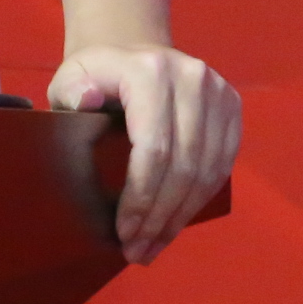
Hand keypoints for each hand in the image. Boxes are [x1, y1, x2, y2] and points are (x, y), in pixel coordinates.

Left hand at [47, 42, 240, 263]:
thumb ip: (70, 91)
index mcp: (150, 71)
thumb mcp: (70, 78)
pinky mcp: (232, 107)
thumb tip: (86, 100)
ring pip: (207, 171)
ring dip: (180, 217)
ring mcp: (218, 91)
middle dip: (160, 217)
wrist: (133, 52)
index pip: (153, 148)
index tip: (123, 233)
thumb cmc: (95, 77)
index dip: (141, 198)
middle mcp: (192, 78)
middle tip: (137, 251)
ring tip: (153, 246)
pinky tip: (176, 223)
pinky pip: (222, 165)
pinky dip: (200, 200)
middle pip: (183, 165)